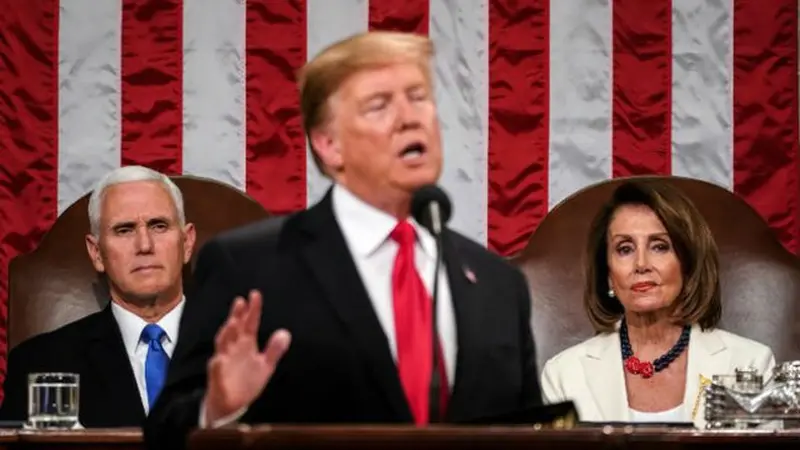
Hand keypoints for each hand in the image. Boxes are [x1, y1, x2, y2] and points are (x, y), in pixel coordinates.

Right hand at [204, 290, 290, 424]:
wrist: (230, 406)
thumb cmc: (246, 382)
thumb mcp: (265, 366)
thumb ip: (274, 350)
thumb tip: (285, 333)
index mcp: (246, 345)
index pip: (249, 324)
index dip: (252, 310)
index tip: (255, 294)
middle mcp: (233, 350)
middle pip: (234, 329)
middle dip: (236, 316)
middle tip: (240, 302)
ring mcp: (223, 362)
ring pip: (222, 346)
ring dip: (226, 335)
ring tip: (232, 323)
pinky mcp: (217, 379)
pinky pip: (215, 372)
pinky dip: (216, 366)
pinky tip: (218, 360)